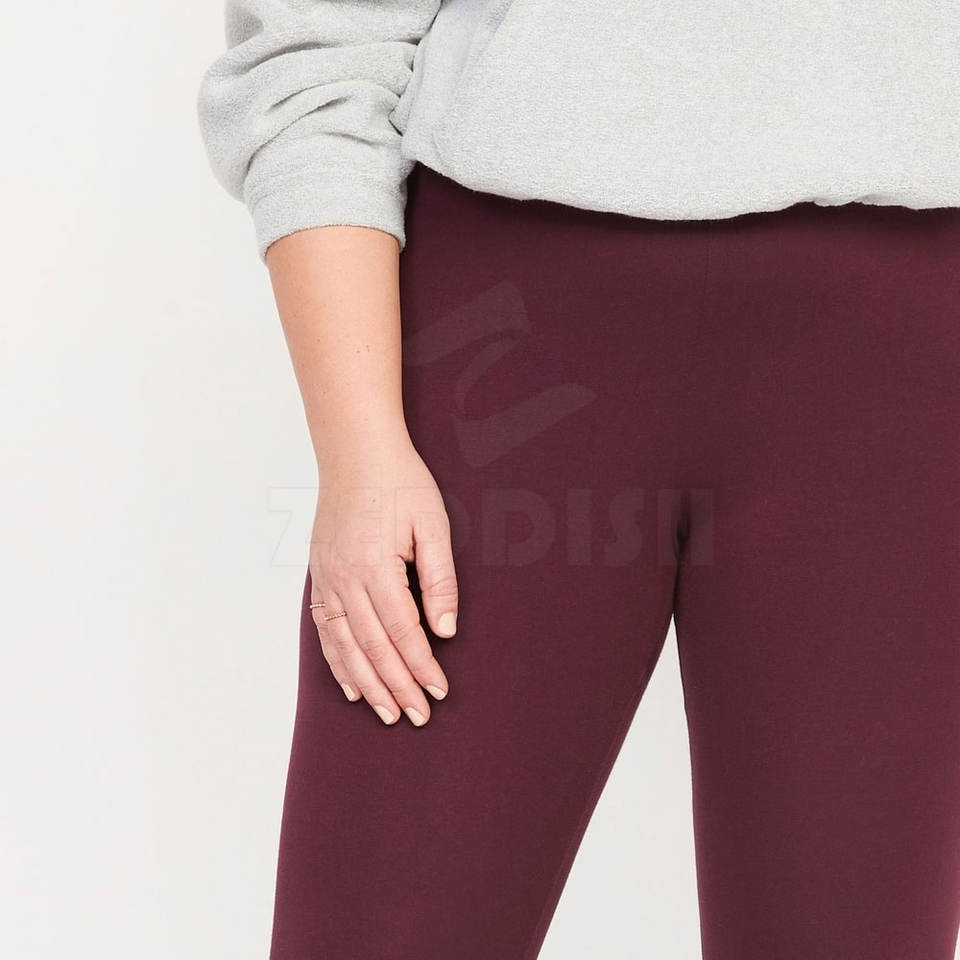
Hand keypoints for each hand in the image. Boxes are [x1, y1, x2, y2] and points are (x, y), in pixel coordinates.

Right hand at [309, 434, 456, 726]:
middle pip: (373, 648)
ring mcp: (327, 579)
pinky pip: (325, 630)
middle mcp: (345, 579)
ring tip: (388, 713)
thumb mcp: (433, 525)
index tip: (440, 690)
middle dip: (398, 686)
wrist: (356, 452)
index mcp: (376, 566)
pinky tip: (351, 685)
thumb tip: (445, 631)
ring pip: (346, 647)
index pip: (403, 632)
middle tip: (418, 716)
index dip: (422, 665)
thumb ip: (440, 580)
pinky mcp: (319, 577)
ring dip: (367, 684)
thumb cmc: (400, 483)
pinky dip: (338, 662)